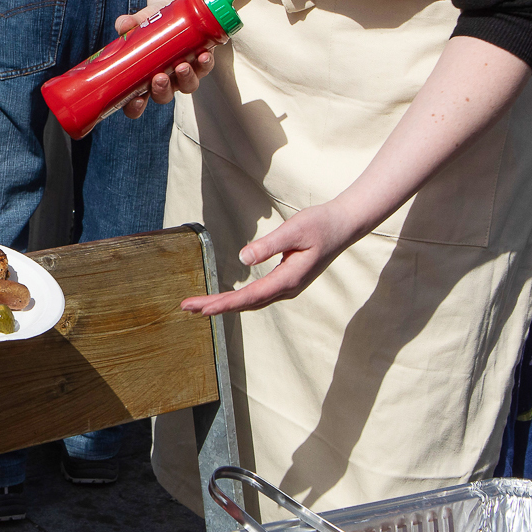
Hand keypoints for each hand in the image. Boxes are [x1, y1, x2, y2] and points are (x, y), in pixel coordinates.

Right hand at [111, 5, 214, 118]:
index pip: (136, 102)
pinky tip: (203, 55)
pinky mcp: (201, 63)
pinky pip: (204, 69)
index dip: (135, 107)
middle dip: (162, 90)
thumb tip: (124, 25)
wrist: (175, 12)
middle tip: (159, 78)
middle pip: (163, 96)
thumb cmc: (152, 24)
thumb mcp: (138, 22)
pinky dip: (204, 64)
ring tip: (182, 66)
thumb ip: (127, 24)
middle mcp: (165, 80)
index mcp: (143, 78)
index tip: (137, 100)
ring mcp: (183, 74)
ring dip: (185, 78)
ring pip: (187, 86)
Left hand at [181, 199, 364, 316]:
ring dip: (226, 305)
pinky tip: (226, 299)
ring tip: (199, 306)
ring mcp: (288, 286)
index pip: (249, 296)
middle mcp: (288, 288)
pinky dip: (240, 299)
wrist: (344, 225)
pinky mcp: (287, 280)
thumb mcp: (294, 230)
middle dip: (216, 307)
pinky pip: (258, 295)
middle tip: (187, 307)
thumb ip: (269, 245)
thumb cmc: (320, 224)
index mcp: (289, 279)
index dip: (223, 303)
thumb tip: (243, 258)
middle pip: (246, 304)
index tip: (201, 307)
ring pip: (252, 302)